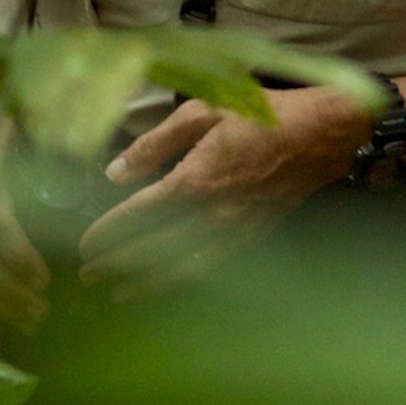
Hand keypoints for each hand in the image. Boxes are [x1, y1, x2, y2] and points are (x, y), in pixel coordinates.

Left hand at [76, 89, 364, 294]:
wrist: (321, 134)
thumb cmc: (262, 115)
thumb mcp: (203, 111)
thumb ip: (156, 143)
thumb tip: (115, 172)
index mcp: (196, 180)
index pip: (140, 214)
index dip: (110, 231)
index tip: (84, 243)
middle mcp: (212, 213)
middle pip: (155, 248)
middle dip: (118, 264)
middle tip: (87, 277)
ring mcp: (235, 230)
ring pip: (181, 266)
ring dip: (146, 282)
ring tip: (117, 293)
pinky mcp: (253, 236)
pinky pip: (211, 266)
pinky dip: (184, 279)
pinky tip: (169, 284)